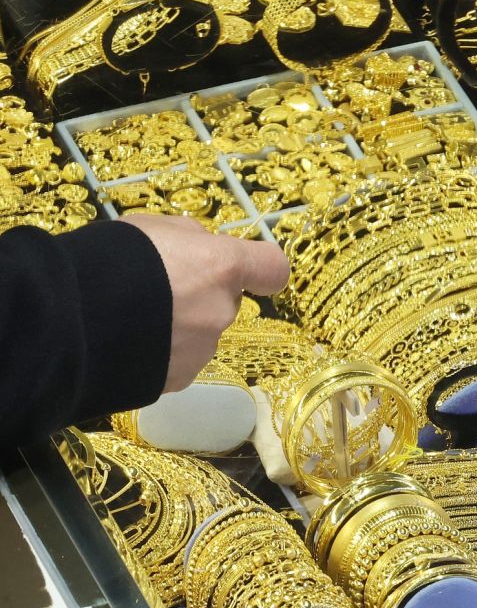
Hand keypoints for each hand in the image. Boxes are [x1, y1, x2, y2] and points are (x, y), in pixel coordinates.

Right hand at [124, 214, 289, 393]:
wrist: (73, 319)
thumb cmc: (113, 259)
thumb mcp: (154, 228)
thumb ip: (190, 239)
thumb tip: (203, 250)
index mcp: (221, 267)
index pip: (272, 269)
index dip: (261, 269)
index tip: (247, 271)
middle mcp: (221, 312)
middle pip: (226, 302)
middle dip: (202, 295)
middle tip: (158, 288)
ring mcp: (203, 350)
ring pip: (202, 333)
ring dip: (180, 326)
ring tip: (136, 318)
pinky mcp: (180, 380)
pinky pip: (179, 360)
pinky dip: (163, 352)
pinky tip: (132, 342)